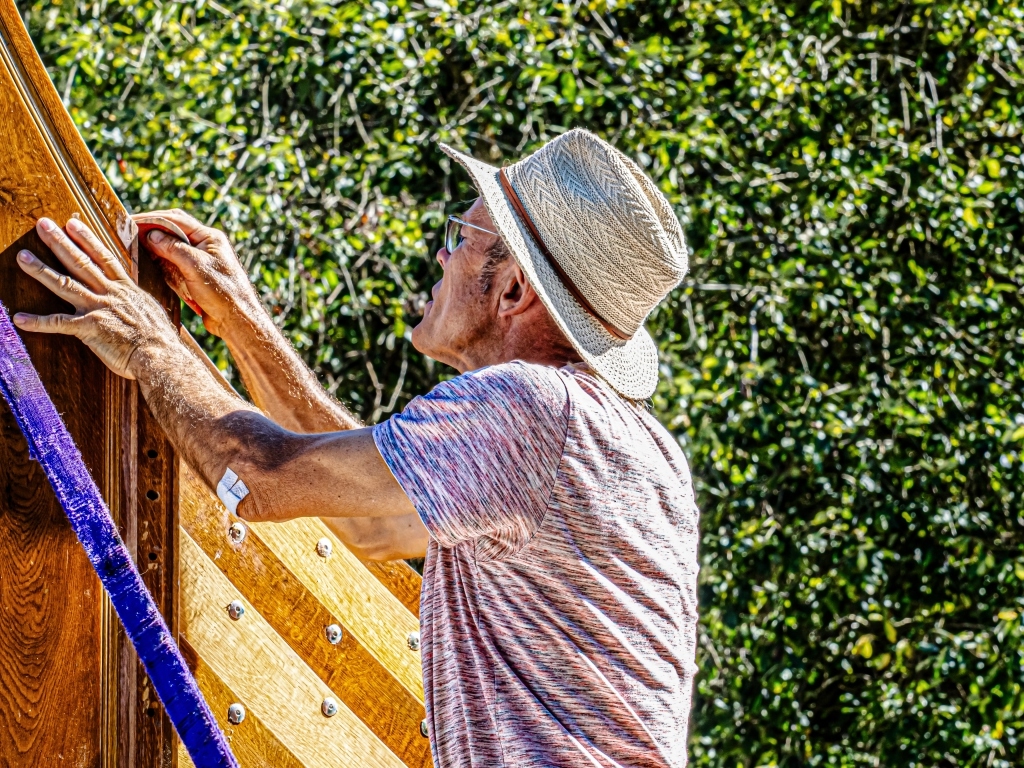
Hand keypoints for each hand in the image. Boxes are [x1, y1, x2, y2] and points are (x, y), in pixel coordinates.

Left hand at [13, 217, 178, 379]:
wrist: (161, 356)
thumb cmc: (160, 340)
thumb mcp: (152, 312)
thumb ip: (137, 304)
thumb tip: (137, 304)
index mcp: (126, 289)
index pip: (104, 257)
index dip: (87, 239)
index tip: (73, 224)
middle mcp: (110, 294)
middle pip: (81, 263)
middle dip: (60, 242)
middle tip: (42, 224)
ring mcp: (99, 309)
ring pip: (65, 285)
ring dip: (41, 270)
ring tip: (22, 257)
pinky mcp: (90, 329)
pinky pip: (59, 323)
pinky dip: (38, 322)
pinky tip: (19, 318)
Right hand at [133, 209, 261, 337]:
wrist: (236, 319)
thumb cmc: (222, 292)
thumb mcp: (195, 266)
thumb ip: (173, 248)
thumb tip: (151, 235)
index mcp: (209, 238)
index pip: (176, 219)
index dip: (152, 219)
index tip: (132, 222)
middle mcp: (204, 246)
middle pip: (173, 231)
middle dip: (152, 231)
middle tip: (129, 233)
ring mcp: (199, 261)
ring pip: (171, 248)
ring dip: (154, 247)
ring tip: (134, 247)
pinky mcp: (194, 276)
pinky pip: (173, 264)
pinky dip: (160, 263)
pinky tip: (148, 263)